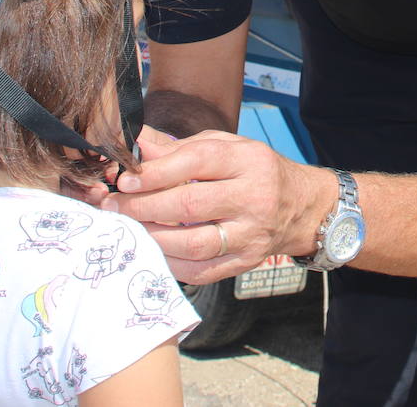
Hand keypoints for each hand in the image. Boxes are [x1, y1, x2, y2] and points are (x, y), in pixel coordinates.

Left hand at [100, 126, 326, 283]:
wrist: (302, 207)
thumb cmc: (256, 171)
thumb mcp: (227, 147)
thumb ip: (180, 148)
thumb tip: (136, 146)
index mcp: (248, 160)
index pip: (196, 162)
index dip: (155, 172)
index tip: (125, 179)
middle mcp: (254, 197)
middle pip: (190, 204)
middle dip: (143, 206)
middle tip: (115, 206)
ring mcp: (252, 233)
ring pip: (195, 243)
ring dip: (154, 237)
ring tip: (130, 229)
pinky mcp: (247, 261)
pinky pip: (203, 270)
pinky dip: (172, 263)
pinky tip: (154, 250)